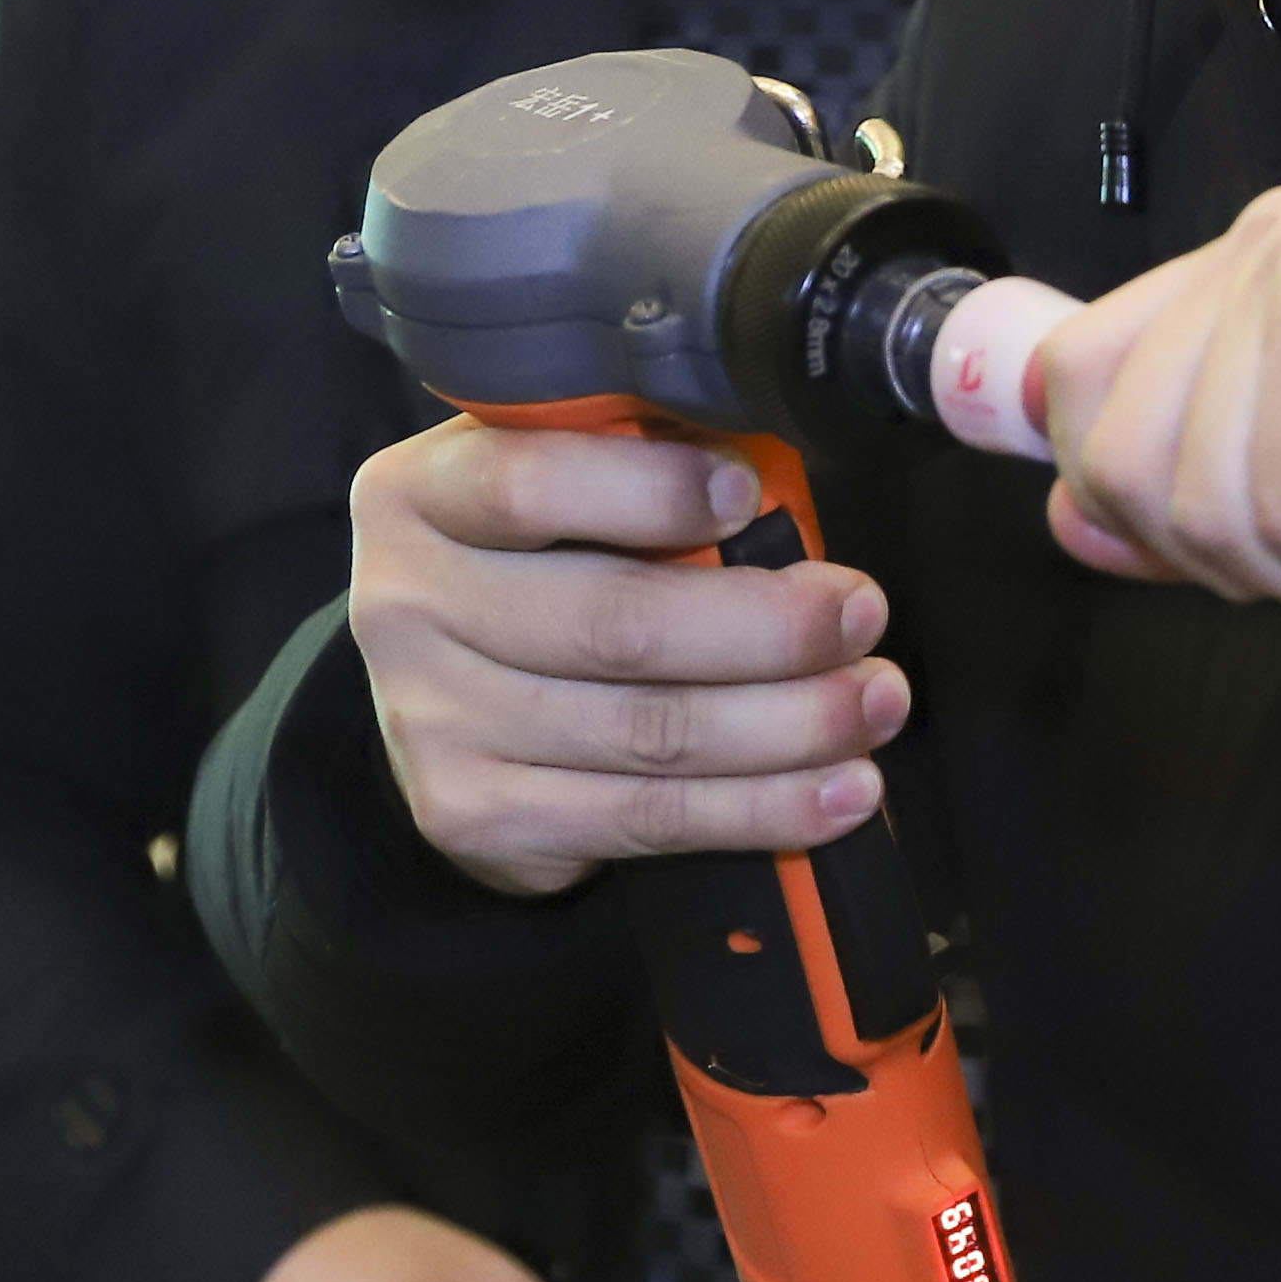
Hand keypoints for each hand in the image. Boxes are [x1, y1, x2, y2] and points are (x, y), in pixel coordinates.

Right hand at [349, 416, 899, 897]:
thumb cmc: (545, 558)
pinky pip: (645, 815)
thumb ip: (645, 466)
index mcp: (423, 493)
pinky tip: (839, 793)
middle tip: (863, 615)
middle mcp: (405, 605)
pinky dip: (760, 809)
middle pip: (616, 625)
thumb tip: (778, 483)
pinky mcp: (472, 815)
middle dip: (769, 627)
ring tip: (875, 702)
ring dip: (791, 724)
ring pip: (648, 731)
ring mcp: (432, 721)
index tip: (752, 494)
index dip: (651, 490)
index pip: (530, 484)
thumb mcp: (568, 481)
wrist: (451, 695)